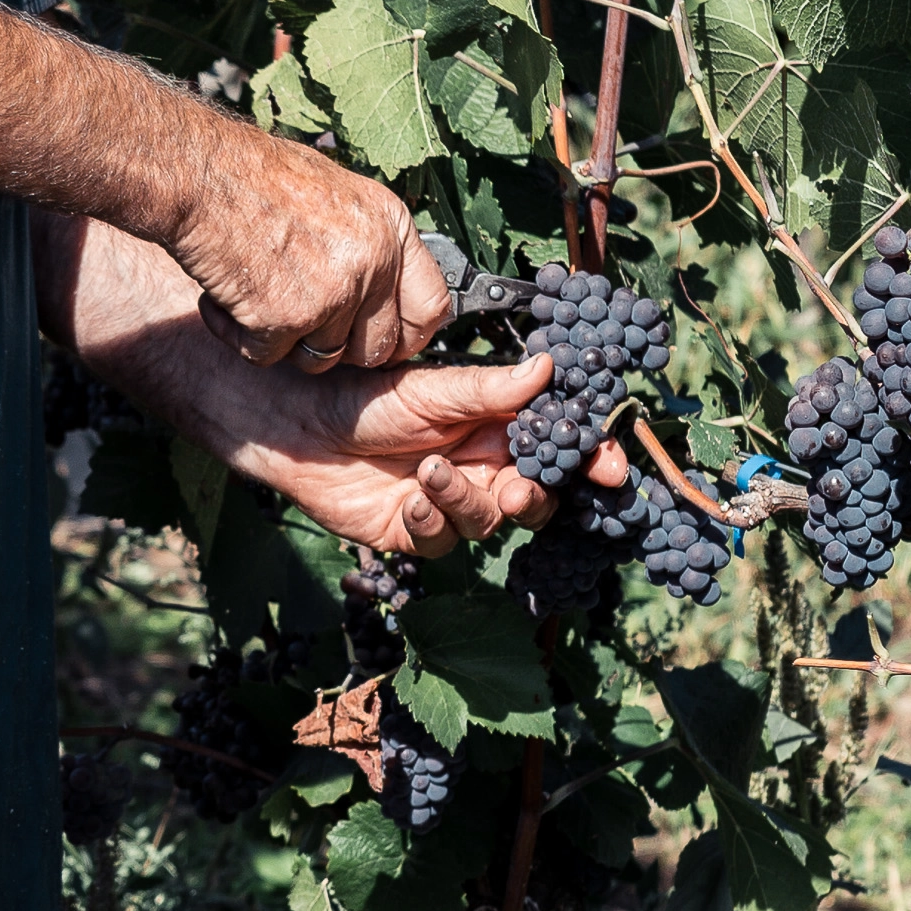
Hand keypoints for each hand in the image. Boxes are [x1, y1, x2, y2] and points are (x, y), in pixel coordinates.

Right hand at [167, 112, 454, 374]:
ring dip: (286, 340)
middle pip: (376, 348)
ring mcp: (334, 293)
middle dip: (339, 349)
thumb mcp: (337, 194)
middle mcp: (373, 261)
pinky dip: (241, 336)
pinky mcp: (287, 319)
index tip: (388, 344)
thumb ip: (368, 244)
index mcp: (392, 225)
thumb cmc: (254, 176)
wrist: (201, 175)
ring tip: (256, 294)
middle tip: (303, 326)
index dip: (407, 336)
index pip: (431, 307)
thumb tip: (381, 293)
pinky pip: (269, 356)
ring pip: (321, 359)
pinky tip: (226, 299)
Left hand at [218, 346, 607, 557]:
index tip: (610, 469)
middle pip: (537, 497)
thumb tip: (548, 368)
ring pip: (490, 523)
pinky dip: (430, 523)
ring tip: (428, 474)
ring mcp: (451, 503)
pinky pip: (443, 542)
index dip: (588, 460)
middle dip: (535, 497)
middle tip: (519, 490)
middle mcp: (481, 467)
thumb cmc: (364, 397)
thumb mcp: (432, 389)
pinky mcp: (417, 533)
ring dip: (465, 502)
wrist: (300, 427)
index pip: (557, 448)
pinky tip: (406, 501)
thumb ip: (491, 389)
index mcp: (497, 427)